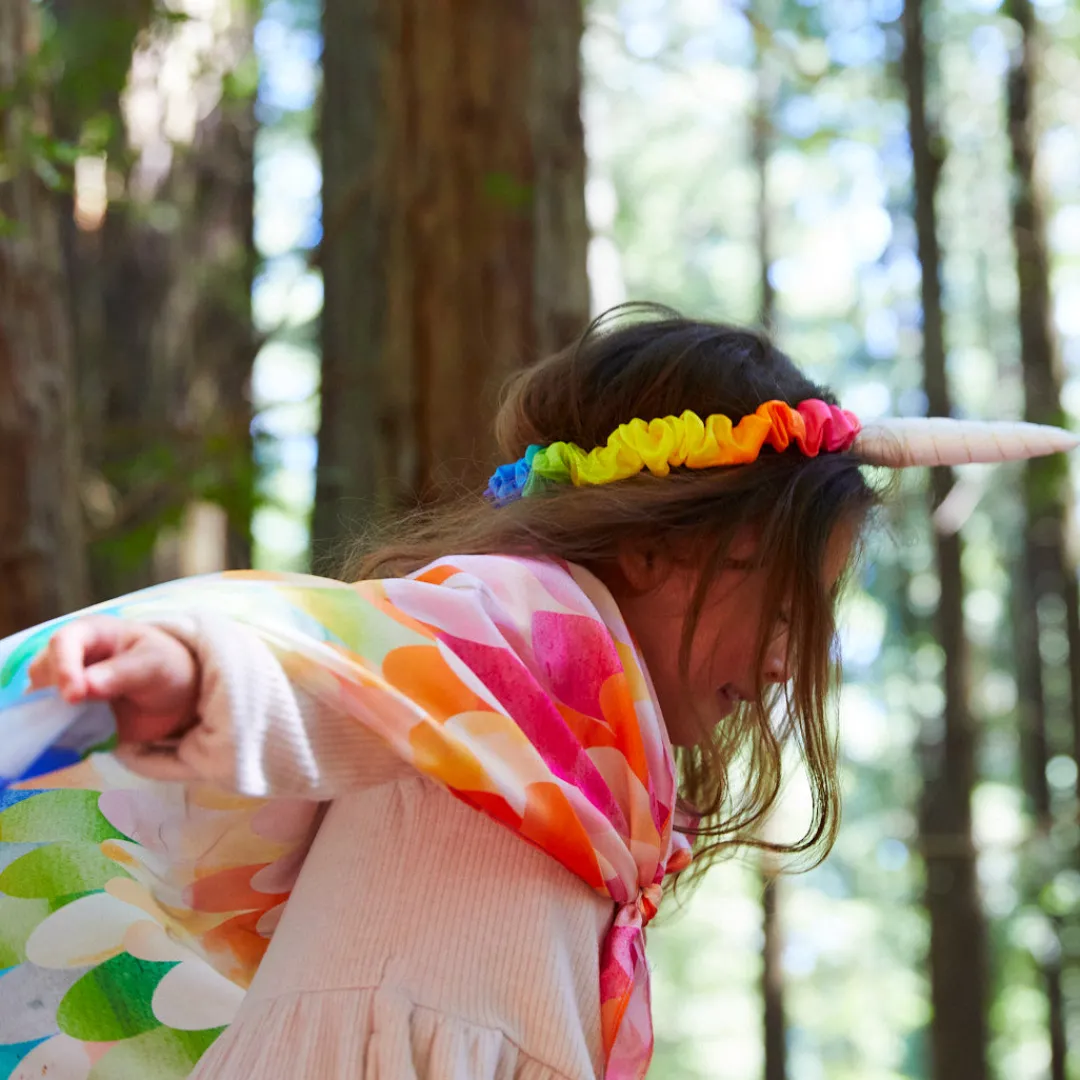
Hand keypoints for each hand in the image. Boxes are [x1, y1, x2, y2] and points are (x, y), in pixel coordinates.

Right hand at [27, 616, 199, 744]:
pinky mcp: (65, 716)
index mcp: (89, 633)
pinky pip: (49, 727)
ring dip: (53, 716)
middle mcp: (68, 658)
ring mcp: (63, 688)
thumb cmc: (165, 667)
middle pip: (42, 672)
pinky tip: (82, 737)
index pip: (63, 643)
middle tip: (81, 711)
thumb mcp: (154, 664)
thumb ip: (123, 673)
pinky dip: (58, 735)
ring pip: (39, 701)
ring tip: (86, 724)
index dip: (64, 667)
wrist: (174, 698)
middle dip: (55, 693)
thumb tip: (87, 685)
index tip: (75, 695)